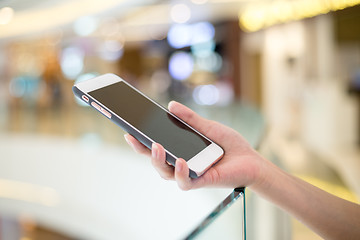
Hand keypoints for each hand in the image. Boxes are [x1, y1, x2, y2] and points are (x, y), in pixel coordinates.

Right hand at [124, 101, 265, 189]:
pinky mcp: (202, 181)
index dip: (141, 141)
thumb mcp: (208, 127)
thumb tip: (171, 106)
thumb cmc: (230, 145)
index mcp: (181, 150)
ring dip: (158, 161)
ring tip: (157, 146)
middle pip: (156, 161)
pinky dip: (182, 173)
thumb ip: (190, 119)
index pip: (156, 147)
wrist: (252, 159)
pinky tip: (182, 162)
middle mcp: (182, 163)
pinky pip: (186, 182)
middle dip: (143, 150)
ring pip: (166, 173)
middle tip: (135, 137)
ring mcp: (191, 173)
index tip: (128, 130)